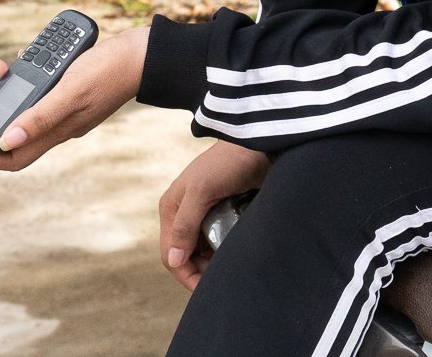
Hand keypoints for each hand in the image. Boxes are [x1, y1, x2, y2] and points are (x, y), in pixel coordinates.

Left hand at [0, 26, 148, 170]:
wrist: (147, 53)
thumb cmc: (111, 70)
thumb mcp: (71, 90)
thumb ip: (40, 116)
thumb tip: (4, 141)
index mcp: (59, 130)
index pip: (12, 157)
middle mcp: (60, 124)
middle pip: (14, 130)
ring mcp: (67, 108)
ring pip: (26, 108)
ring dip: (11, 88)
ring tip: (6, 64)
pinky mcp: (73, 91)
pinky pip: (40, 91)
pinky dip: (29, 77)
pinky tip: (31, 58)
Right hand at [158, 141, 270, 289]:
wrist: (260, 142)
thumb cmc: (228, 162)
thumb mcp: (203, 191)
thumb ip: (186, 224)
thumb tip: (173, 260)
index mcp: (172, 208)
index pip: (171, 253)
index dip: (185, 274)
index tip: (205, 289)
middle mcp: (185, 213)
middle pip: (186, 255)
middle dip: (200, 270)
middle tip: (222, 279)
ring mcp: (205, 213)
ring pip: (203, 249)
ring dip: (214, 261)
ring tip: (231, 267)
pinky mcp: (224, 211)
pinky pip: (219, 238)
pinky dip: (225, 249)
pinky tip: (237, 254)